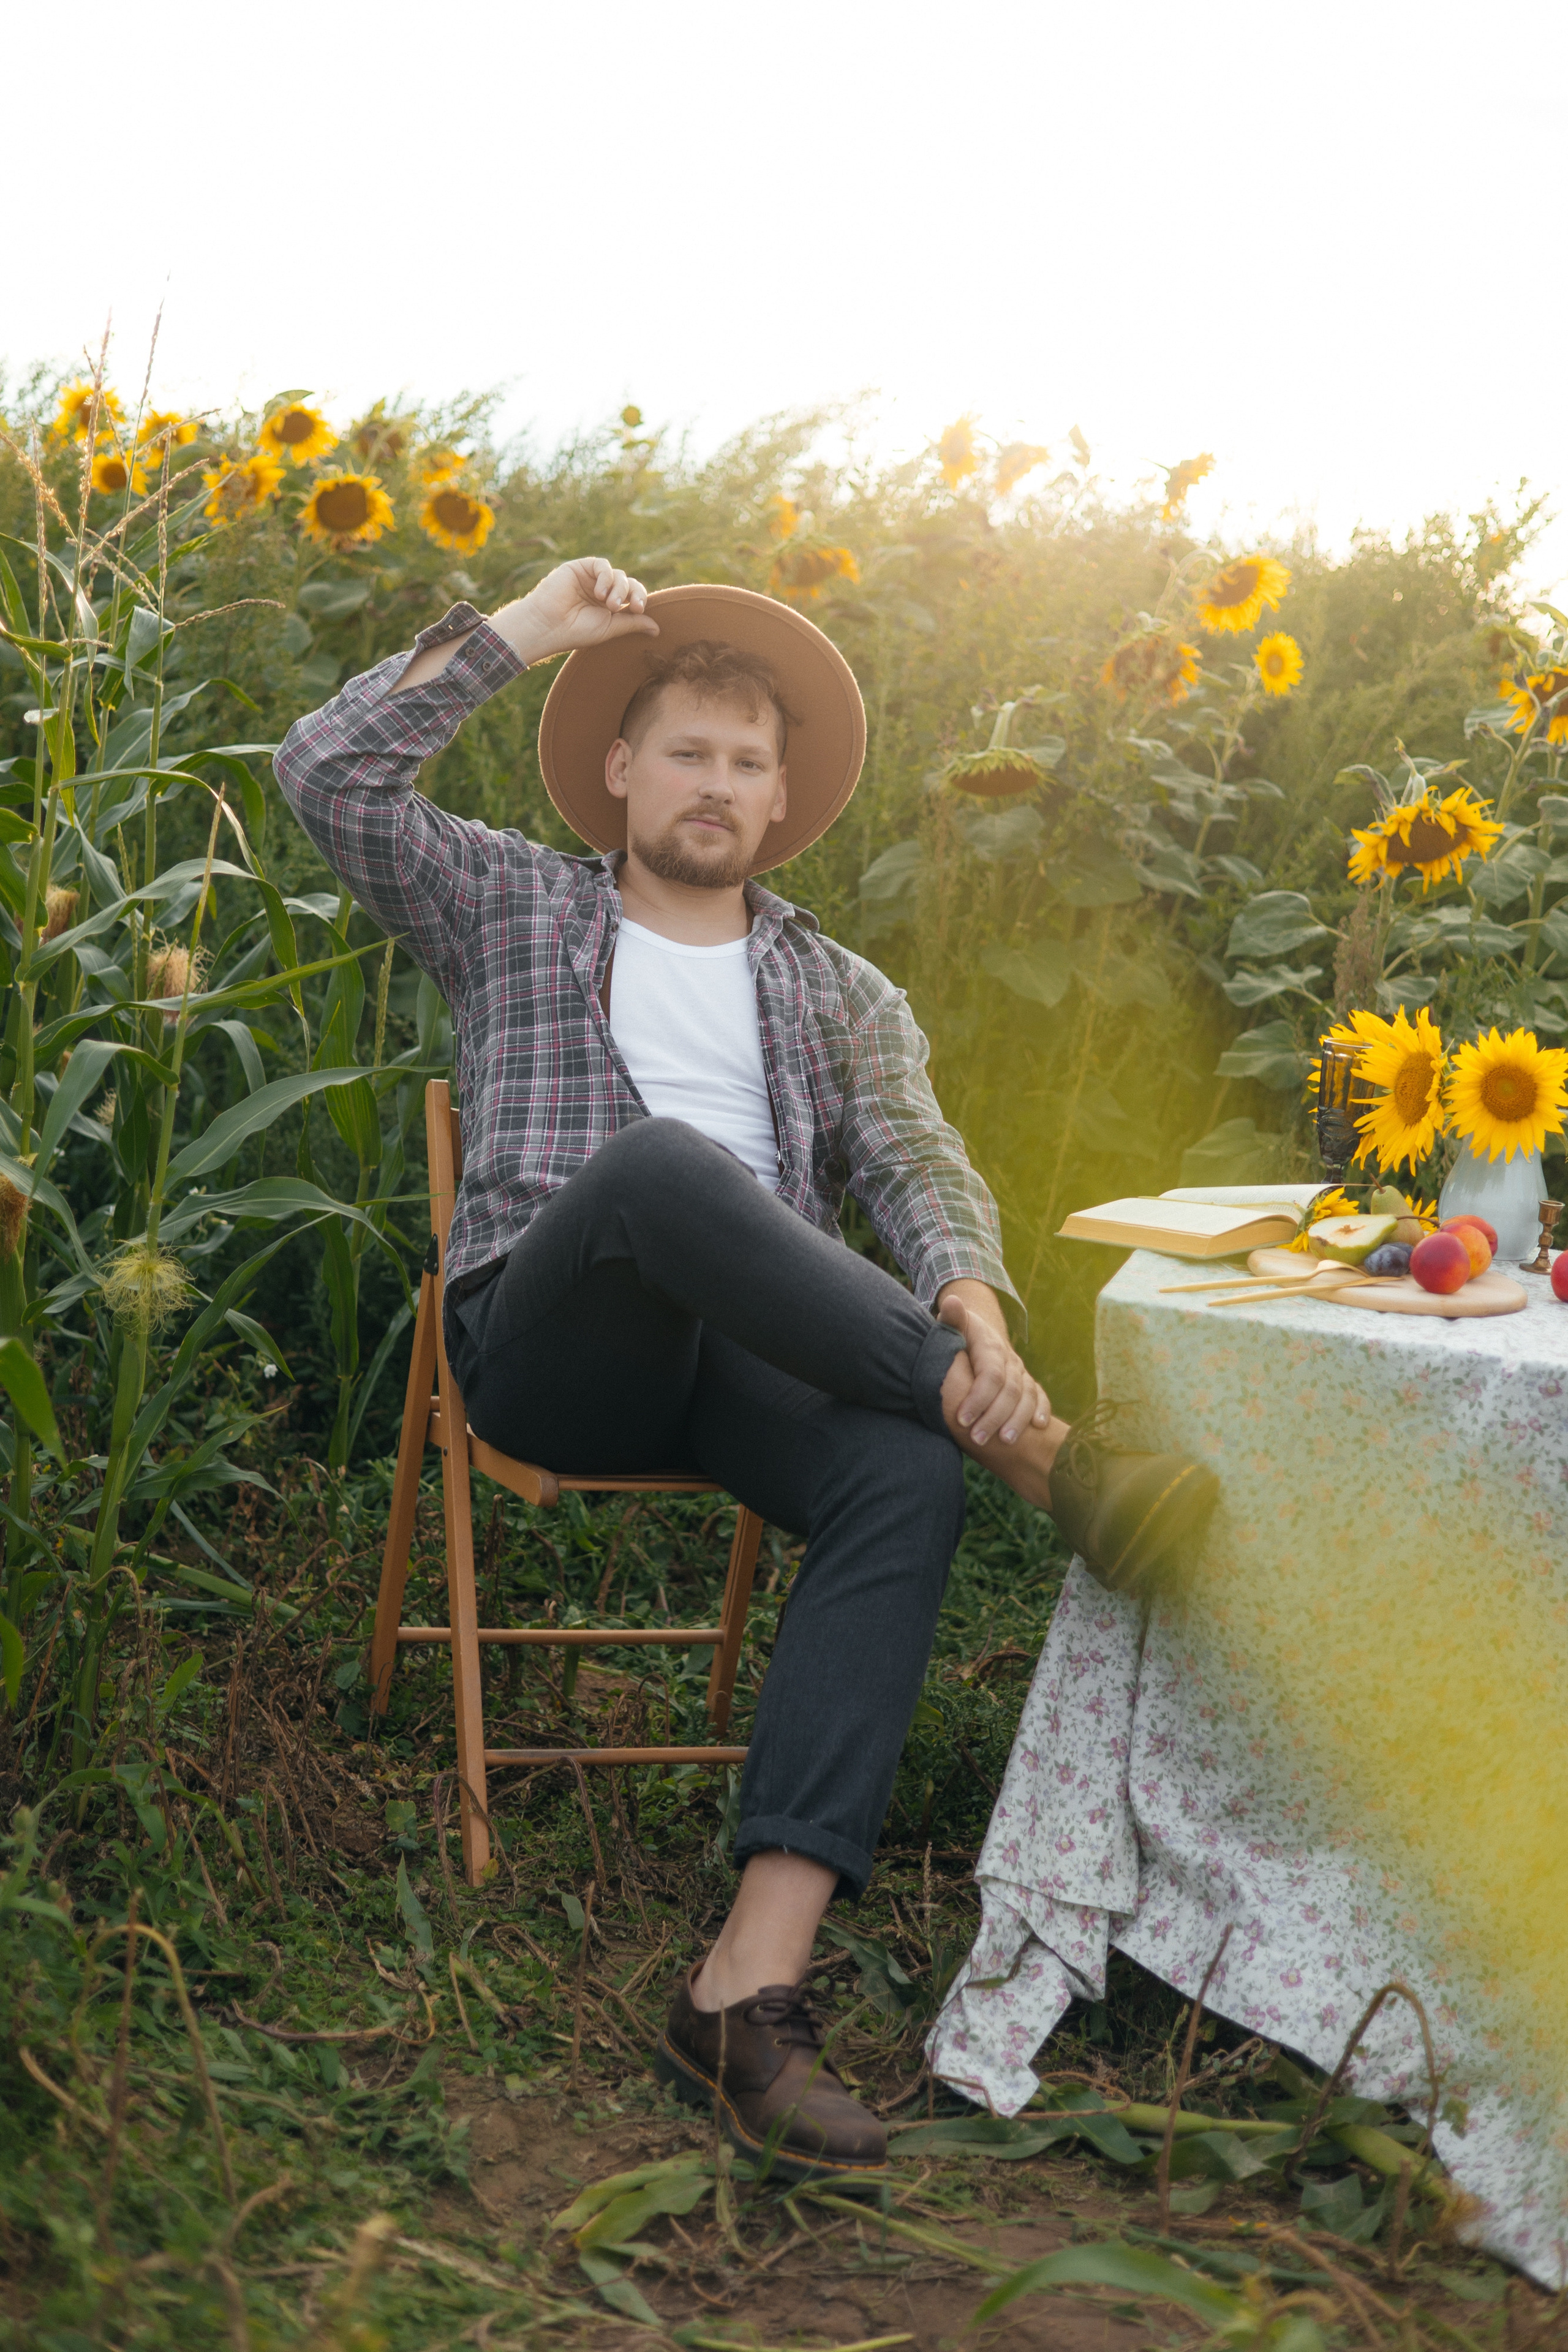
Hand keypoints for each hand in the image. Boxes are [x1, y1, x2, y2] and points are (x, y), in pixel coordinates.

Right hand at [494, 557, 658, 665]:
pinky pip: (602, 565)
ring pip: (617, 574)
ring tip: (608, 603)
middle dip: (631, 593)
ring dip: (618, 588)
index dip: (640, 598)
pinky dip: (606, 576)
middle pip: (628, 583)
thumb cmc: (576, 631)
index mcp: (610, 606)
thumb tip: (657, 628)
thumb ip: (632, 623)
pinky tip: (599, 593)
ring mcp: (591, 579)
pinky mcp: (580, 568)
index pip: (633, 596)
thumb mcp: (610, 628)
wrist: (549, 625)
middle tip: (627, 606)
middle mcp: (602, 591)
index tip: (638, 609)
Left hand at [936, 1279, 1049, 1448]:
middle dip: (995, 1416)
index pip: (990, 1374)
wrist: (979, 1332)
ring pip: (1027, 1396)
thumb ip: (951, 1319)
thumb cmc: (958, 1334)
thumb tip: (951, 1303)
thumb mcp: (952, 1325)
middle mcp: (1010, 1360)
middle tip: (978, 1439)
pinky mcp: (1027, 1382)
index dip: (978, 1397)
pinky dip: (1042, 1410)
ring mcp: (1021, 1372)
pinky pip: (1040, 1396)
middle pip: (1010, 1390)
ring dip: (1018, 1420)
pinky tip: (1039, 1427)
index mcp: (991, 1347)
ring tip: (1005, 1442)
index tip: (961, 1419)